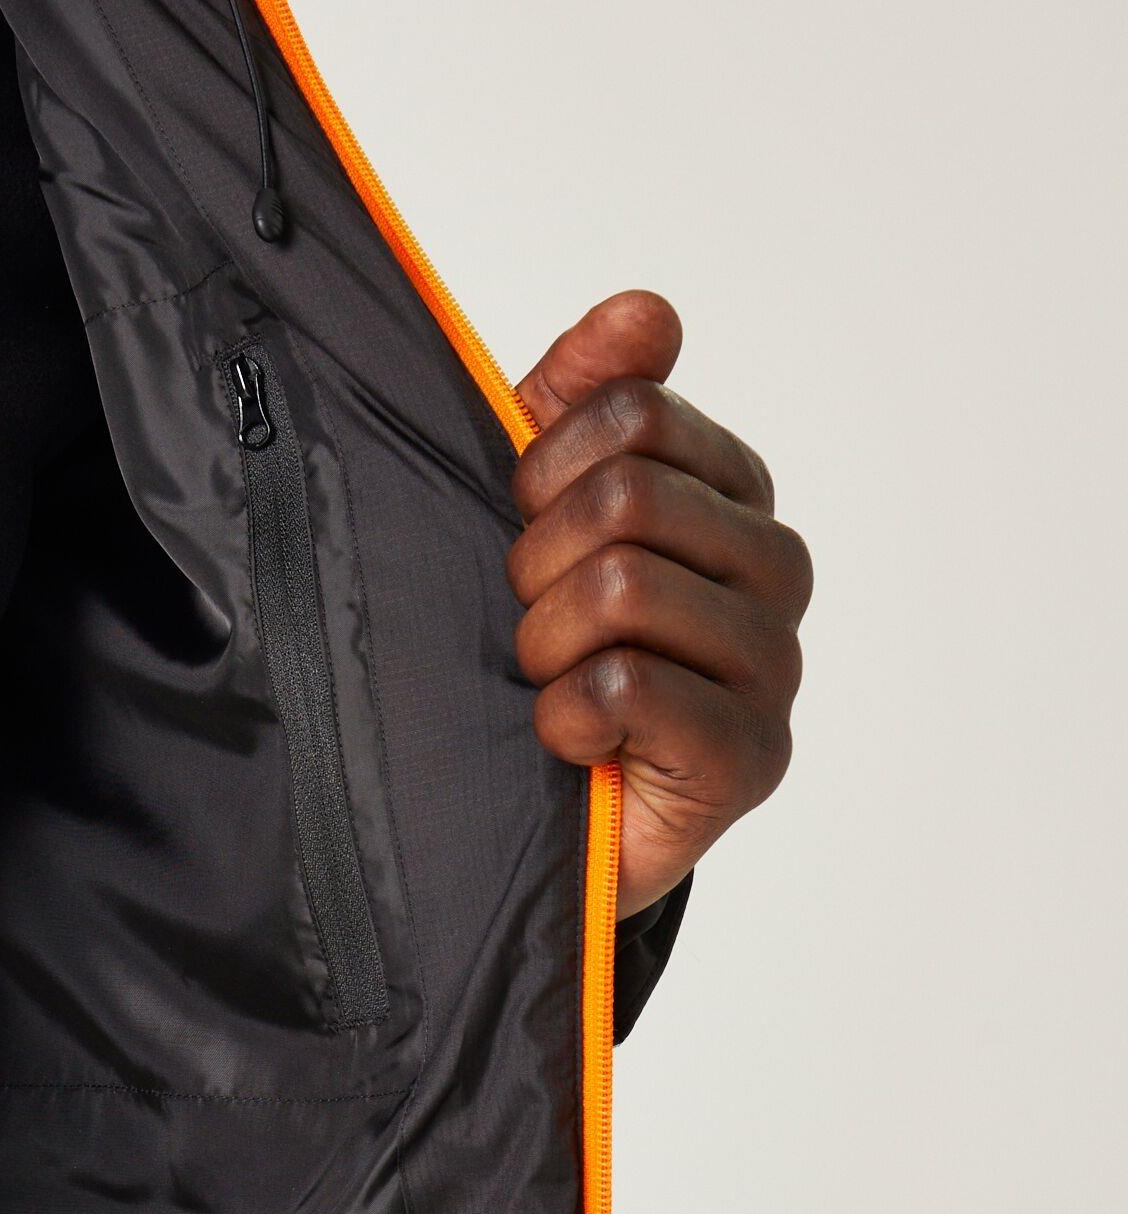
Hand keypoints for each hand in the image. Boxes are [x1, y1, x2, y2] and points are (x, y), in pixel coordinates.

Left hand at [508, 292, 808, 917]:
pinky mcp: (749, 757)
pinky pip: (628, 686)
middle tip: (529, 623)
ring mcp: (772, 666)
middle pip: (626, 498)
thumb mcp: (534, 513)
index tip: (525, 530)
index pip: (631, 414)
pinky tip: (570, 738)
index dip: (540, 470)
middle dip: (535, 565)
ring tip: (550, 683)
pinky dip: (565, 715)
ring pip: (623, 586)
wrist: (539, 820)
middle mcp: (773, 570)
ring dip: (545, 644)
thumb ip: (582, 403)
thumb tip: (645, 310)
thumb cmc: (542, 657)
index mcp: (730, 495)